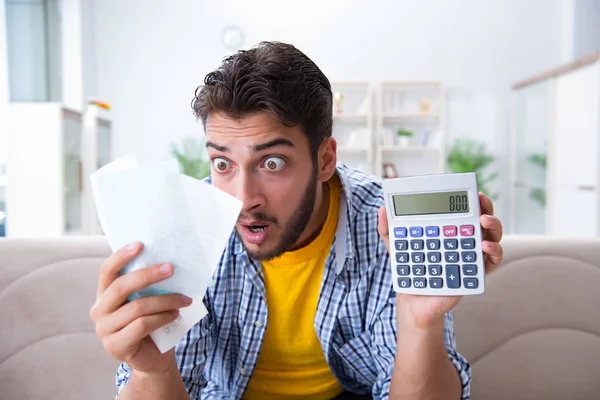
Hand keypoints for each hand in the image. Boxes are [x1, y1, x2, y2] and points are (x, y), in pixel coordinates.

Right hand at [89, 242, 192, 373]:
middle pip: (122, 286)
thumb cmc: (153, 323)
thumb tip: (167, 261)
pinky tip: (175, 314)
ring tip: (184, 299)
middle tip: (171, 268)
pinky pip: (142, 325)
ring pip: (137, 307)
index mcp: (104, 295)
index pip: (107, 271)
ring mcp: (104, 330)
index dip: (121, 256)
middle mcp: (99, 311)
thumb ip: (149, 284)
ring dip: (165, 300)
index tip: (140, 244)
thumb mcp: (149, 299)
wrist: (154, 357)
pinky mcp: (115, 346)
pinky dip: (163, 317)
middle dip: (148, 275)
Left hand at [378, 192, 503, 329]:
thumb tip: (381, 209)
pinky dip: (493, 253)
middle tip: (483, 208)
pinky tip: (484, 246)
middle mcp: (465, 240)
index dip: (475, 201)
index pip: (466, 211)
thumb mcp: (397, 247)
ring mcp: (471, 256)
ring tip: (484, 223)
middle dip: (488, 211)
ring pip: (493, 238)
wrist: (413, 300)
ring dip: (494, 228)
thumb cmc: (410, 269)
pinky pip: (491, 262)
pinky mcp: (474, 273)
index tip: (478, 194)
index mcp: (450, 230)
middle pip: (485, 221)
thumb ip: (389, 229)